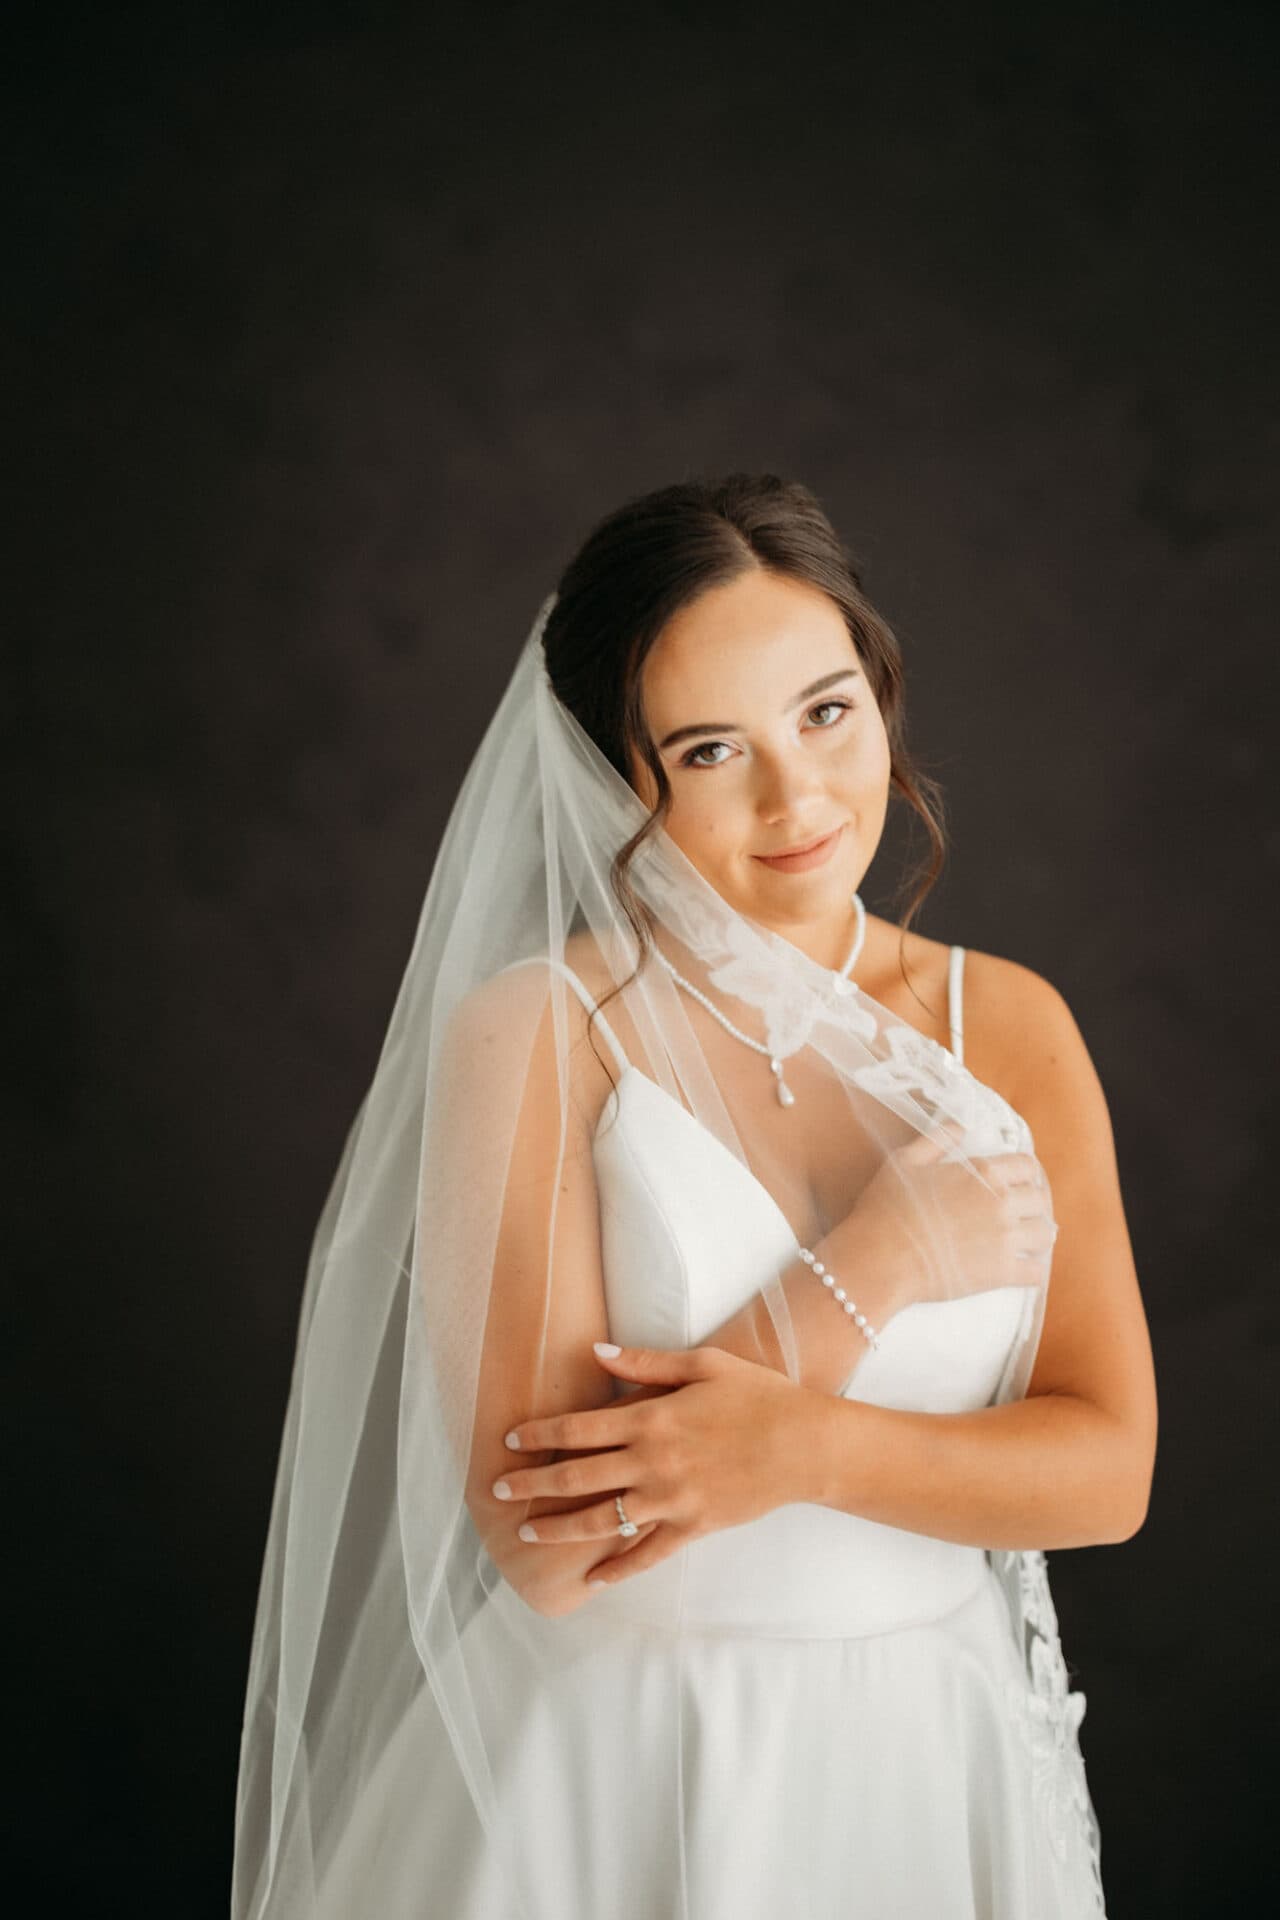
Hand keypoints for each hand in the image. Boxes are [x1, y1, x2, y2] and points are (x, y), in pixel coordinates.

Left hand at [493, 1343, 811, 1589]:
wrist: (805, 1444)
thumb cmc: (756, 1395)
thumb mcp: (702, 1364)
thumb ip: (645, 1362)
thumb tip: (595, 1352)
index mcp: (651, 1418)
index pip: (579, 1428)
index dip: (540, 1434)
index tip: (510, 1440)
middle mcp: (653, 1462)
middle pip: (578, 1477)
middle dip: (533, 1484)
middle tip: (497, 1491)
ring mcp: (671, 1500)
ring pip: (601, 1520)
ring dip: (559, 1529)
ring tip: (527, 1534)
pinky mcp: (692, 1527)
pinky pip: (646, 1554)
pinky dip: (616, 1569)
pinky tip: (591, 1579)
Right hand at [851, 1119, 1056, 1312]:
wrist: (880, 1257)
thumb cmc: (887, 1207)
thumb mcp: (905, 1161)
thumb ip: (937, 1139)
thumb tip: (961, 1126)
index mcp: (983, 1173)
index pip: (1027, 1166)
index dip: (1025, 1174)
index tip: (1019, 1183)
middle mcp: (1001, 1202)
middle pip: (1040, 1200)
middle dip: (1034, 1205)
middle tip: (1024, 1214)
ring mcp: (1005, 1238)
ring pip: (1045, 1235)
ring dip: (1038, 1236)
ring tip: (1028, 1241)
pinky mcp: (1002, 1272)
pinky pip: (1035, 1272)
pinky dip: (1033, 1270)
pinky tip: (1023, 1269)